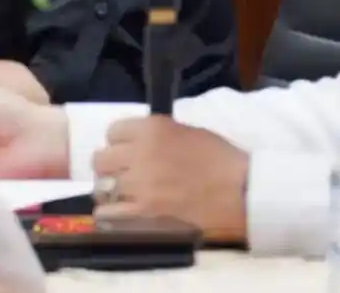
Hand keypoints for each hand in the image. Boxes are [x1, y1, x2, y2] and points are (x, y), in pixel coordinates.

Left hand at [92, 116, 248, 242]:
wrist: (239, 189)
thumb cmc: (220, 157)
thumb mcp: (188, 132)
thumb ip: (159, 134)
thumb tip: (140, 142)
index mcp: (153, 128)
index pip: (113, 131)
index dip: (118, 141)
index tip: (126, 149)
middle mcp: (141, 152)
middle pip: (101, 158)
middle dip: (109, 165)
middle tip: (122, 172)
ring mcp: (140, 183)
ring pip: (101, 185)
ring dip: (110, 189)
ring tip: (122, 193)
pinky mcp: (143, 211)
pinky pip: (108, 211)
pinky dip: (109, 212)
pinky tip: (118, 211)